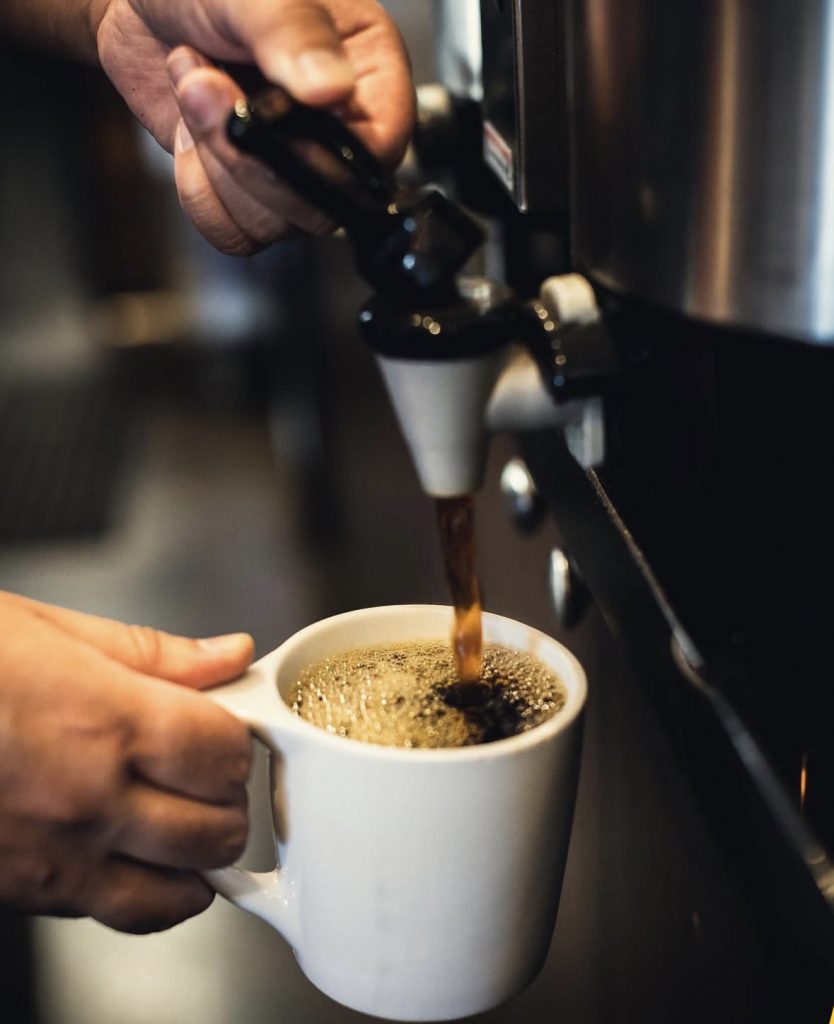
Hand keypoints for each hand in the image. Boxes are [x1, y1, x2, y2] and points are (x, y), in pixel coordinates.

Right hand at [0, 591, 253, 933]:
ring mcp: (56, 857)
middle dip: (227, 800)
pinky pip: (121, 915)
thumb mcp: (50, 629)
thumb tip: (228, 655)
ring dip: (198, 856)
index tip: (226, 727)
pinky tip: (134, 849)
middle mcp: (87, 799)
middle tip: (206, 769)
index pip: (224, 755)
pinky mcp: (24, 893)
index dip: (237, 741)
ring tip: (180, 813)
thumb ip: (155, 653)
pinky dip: (150, 892)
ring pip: (181, 893)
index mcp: (103, 721)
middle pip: (217, 832)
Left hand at [92, 0, 414, 253]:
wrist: (143, 2)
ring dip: (217, 163)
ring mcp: (296, 171)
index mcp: (369, 77)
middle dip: (251, 159)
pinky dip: (200, 190)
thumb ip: (294, 31)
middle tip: (209, 85)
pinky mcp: (250, 193)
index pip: (376, 152)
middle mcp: (340, 134)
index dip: (322, 156)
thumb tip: (331, 89)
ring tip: (197, 88)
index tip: (268, 117)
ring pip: (274, 225)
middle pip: (323, 206)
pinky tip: (193, 130)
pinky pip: (235, 232)